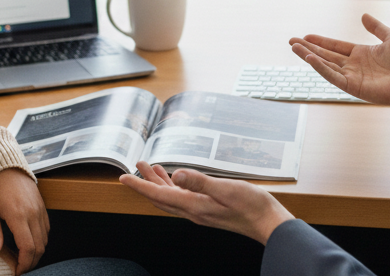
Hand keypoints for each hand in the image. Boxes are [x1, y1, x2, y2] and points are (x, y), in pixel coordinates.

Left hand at [0, 168, 48, 273]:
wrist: (3, 164)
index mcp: (18, 215)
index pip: (28, 247)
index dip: (24, 264)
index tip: (16, 272)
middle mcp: (33, 213)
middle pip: (40, 246)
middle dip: (31, 262)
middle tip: (20, 269)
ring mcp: (40, 209)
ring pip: (45, 238)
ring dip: (37, 252)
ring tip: (23, 258)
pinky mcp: (42, 205)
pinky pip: (46, 228)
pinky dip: (41, 240)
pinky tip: (29, 243)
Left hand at [119, 161, 292, 243]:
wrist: (267, 222)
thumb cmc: (251, 206)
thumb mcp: (226, 188)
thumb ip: (200, 181)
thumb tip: (177, 174)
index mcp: (194, 205)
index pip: (159, 194)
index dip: (139, 185)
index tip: (123, 177)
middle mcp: (193, 210)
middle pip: (161, 196)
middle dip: (144, 182)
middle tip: (134, 167)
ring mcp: (200, 211)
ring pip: (171, 197)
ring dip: (158, 182)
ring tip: (150, 168)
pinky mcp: (207, 209)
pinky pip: (182, 198)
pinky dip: (173, 186)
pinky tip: (176, 178)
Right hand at [289, 13, 389, 117]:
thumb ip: (376, 27)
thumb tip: (363, 15)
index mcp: (361, 54)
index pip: (335, 46)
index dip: (321, 41)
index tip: (306, 36)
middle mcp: (353, 66)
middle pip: (325, 55)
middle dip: (308, 48)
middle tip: (291, 41)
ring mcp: (351, 77)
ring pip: (325, 65)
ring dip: (308, 56)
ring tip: (294, 48)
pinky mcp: (352, 87)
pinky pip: (332, 76)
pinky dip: (320, 68)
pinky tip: (310, 58)